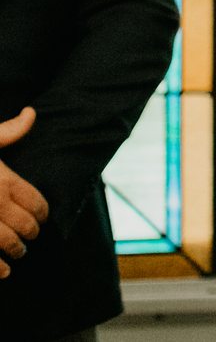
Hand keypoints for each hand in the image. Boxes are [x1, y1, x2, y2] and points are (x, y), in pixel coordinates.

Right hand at [0, 108, 48, 277]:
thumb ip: (9, 131)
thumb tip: (33, 112)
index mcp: (4, 180)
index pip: (36, 202)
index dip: (43, 213)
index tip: (42, 217)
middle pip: (26, 225)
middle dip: (31, 233)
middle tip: (31, 236)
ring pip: (9, 244)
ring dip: (16, 251)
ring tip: (17, 253)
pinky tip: (4, 271)